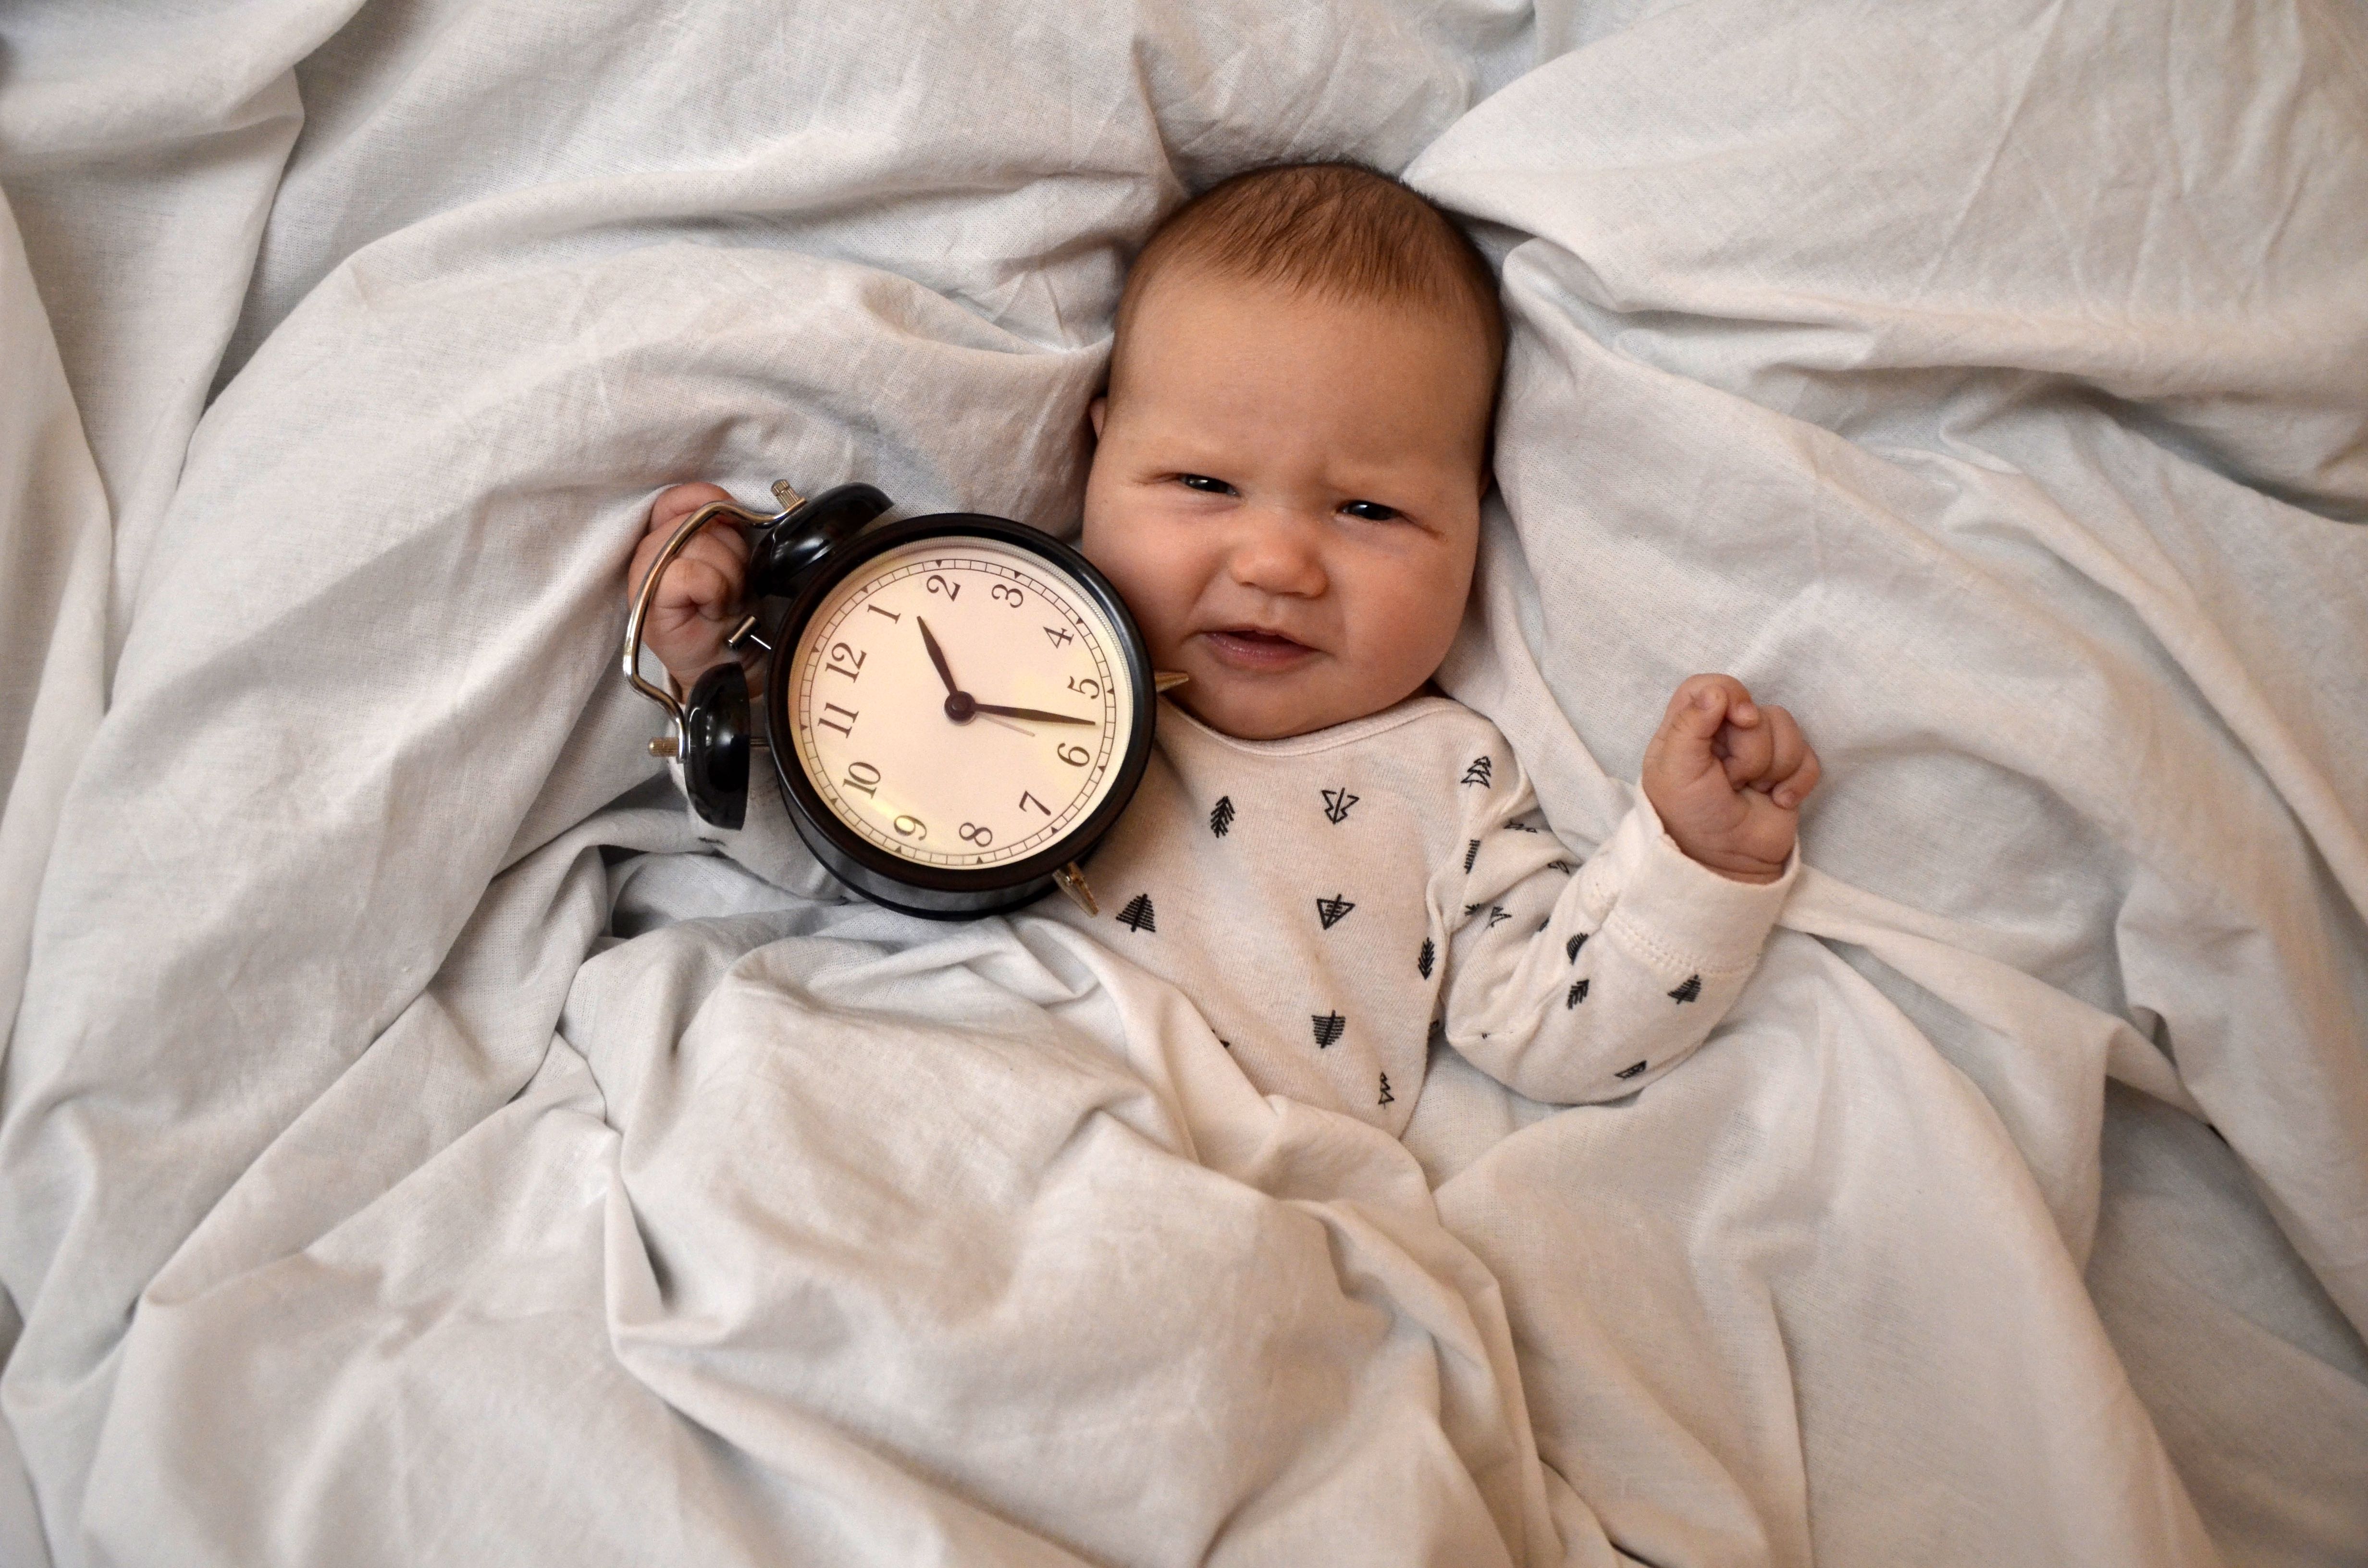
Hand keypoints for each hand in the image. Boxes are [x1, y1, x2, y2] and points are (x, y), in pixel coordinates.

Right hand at [629, 483, 749, 689]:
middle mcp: (646, 553)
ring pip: (697, 545)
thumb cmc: (728, 611)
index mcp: (662, 536)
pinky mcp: (648, 603)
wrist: (729, 660)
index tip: (732, 523)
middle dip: (729, 551)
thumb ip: (720, 526)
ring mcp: (642, 578)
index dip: (706, 501)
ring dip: (727, 574)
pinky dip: (715, 591)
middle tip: (729, 584)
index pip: (676, 499)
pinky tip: (714, 608)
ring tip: (722, 599)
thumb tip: (724, 506)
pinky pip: (690, 574)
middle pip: (694, 522)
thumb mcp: (730, 556)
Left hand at [1640, 673, 1820, 883]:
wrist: (1725, 864)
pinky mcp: (1786, 772)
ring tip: (1751, 792)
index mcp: (1688, 728)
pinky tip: (1778, 801)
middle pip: (1755, 710)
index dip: (1731, 695)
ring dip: (1773, 767)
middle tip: (1731, 780)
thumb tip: (1716, 692)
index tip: (1739, 720)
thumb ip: (1689, 725)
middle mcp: (1723, 734)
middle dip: (1750, 750)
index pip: (1710, 686)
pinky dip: (1797, 781)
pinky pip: (1808, 756)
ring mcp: (1758, 752)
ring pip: (1787, 729)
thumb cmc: (1691, 818)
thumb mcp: (1675, 772)